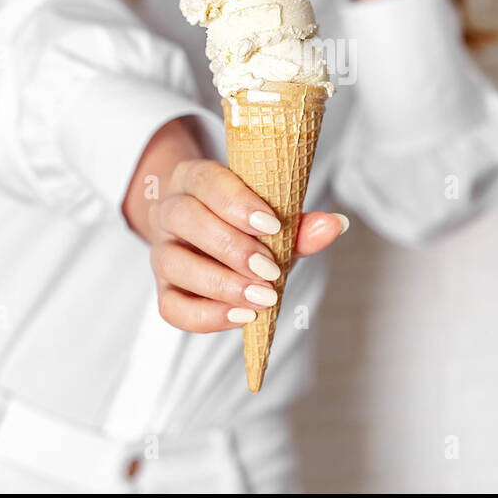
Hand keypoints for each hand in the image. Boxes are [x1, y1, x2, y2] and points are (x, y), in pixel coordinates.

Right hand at [146, 158, 347, 332]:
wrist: (203, 235)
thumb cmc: (241, 223)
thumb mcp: (270, 217)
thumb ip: (298, 224)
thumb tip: (336, 224)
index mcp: (195, 179)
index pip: (206, 181)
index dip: (236, 203)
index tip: (272, 225)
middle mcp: (170, 210)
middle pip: (185, 218)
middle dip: (232, 247)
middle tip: (271, 270)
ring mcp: (161, 251)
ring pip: (172, 262)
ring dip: (221, 283)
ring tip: (262, 298)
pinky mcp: (163, 289)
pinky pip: (170, 307)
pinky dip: (206, 316)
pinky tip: (243, 317)